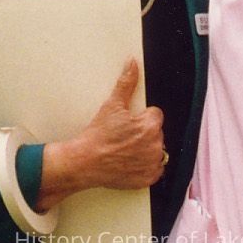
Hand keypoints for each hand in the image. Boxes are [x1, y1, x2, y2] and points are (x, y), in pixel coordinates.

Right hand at [36, 59, 165, 208]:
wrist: (85, 162)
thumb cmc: (98, 135)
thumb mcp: (112, 105)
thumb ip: (126, 83)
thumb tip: (132, 63)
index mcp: (150, 125)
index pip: (155, 115)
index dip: (140, 118)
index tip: (128, 124)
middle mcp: (156, 145)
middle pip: (156, 133)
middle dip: (144, 133)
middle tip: (124, 137)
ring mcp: (153, 163)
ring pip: (156, 150)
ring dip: (146, 149)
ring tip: (126, 150)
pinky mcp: (148, 178)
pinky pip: (155, 169)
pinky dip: (145, 166)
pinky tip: (130, 162)